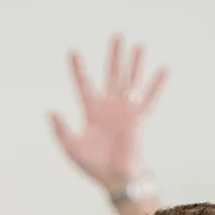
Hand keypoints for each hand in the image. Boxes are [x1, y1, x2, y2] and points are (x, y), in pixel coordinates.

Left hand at [49, 35, 166, 195]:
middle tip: (117, 36)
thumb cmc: (92, 165)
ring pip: (131, 81)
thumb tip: (50, 111)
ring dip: (134, 64)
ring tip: (138, 45)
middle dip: (114, 57)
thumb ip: (61, 129)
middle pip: (112, 75)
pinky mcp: (139, 118)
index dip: (78, 69)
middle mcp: (110, 106)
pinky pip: (150, 99)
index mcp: (91, 111)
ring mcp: (126, 110)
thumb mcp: (71, 147)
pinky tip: (163, 69)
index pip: (84, 84)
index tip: (73, 51)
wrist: (114, 178)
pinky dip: (157, 85)